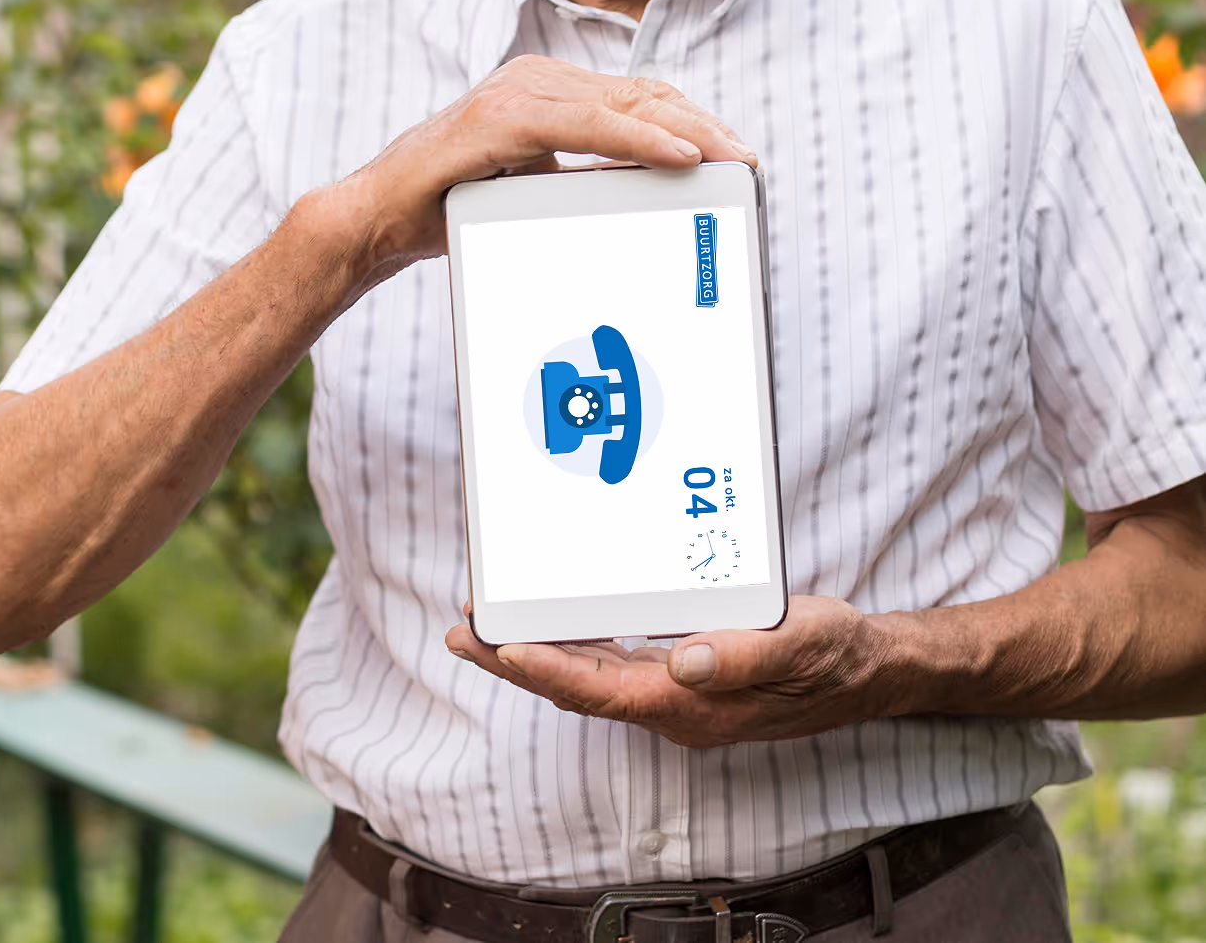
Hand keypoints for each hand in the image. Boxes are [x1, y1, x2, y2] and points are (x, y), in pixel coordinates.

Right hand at [296, 55, 756, 300]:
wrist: (378, 219)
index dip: (692, 121)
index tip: (735, 154)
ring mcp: (518, 91)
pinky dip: (638, 138)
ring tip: (730, 160)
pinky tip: (678, 154)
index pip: (637, 98)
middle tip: (748, 161)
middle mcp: (538, 78)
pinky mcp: (501, 117)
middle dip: (704, 126)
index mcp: (550, 91)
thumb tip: (646, 187)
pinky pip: (586, 125)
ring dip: (685, 131)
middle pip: (643, 93)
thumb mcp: (535, 187)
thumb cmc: (455, 207)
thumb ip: (583, 174)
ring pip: (623, 103)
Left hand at [445, 597, 898, 748]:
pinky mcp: (683, 676)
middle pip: (579, 688)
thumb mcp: (803, 645)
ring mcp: (676, 693)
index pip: (605, 692)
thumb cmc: (835, 656)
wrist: (865, 670)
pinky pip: (613, 664)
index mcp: (697, 706)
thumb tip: (683, 662)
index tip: (504, 646)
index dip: (550, 670)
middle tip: (465, 630)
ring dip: (537, 653)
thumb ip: (747, 655)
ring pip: (589, 677)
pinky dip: (574, 644)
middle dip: (517, 663)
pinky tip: (556, 624)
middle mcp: (675, 706)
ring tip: (488, 624)